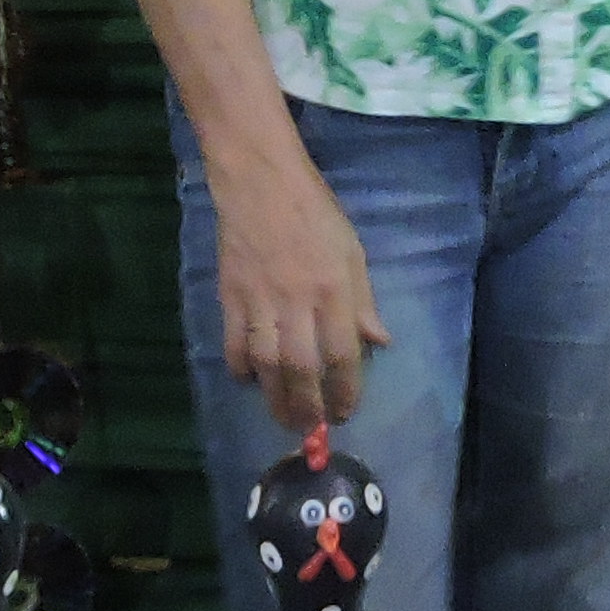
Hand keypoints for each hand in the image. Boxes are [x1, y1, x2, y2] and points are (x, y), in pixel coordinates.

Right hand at [208, 149, 388, 432]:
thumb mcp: (352, 251)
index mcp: (333, 289)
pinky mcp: (230, 295)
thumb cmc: (314, 213)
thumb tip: (379, 343)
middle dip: (307, 407)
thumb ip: (363, 301)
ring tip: (283, 418)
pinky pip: (234, 344)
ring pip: (267, 364)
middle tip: (311, 428)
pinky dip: (241, 369)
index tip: (344, 412)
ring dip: (275, 398)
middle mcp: (297, 301)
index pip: (342, 354)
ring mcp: (260, 300)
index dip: (345, 390)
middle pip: (302, 368)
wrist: (260, 182)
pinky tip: (250, 381)